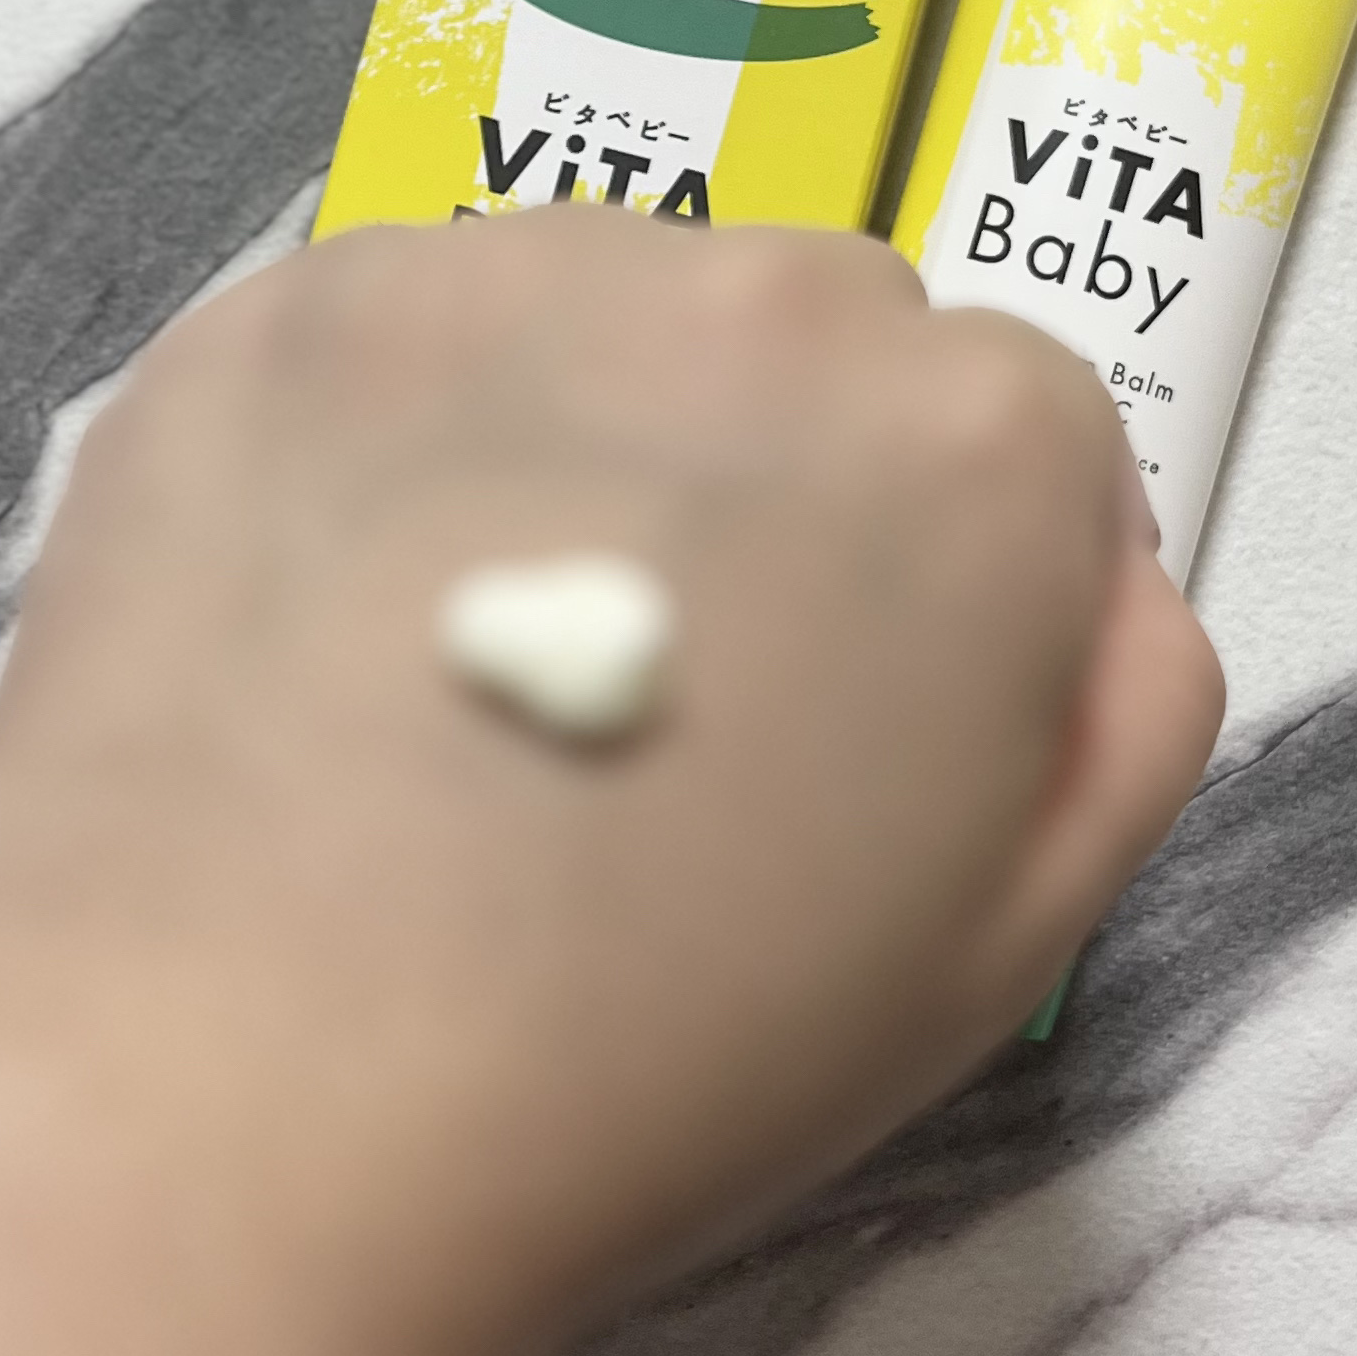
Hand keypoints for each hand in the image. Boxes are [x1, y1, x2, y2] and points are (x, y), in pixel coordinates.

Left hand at [0, 204, 1221, 1355]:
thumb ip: (1127, 710)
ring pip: (610, 310)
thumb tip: (1097, 579)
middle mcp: (764, 291)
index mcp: (982, 443)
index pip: (1027, 438)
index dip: (944, 590)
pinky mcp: (286, 298)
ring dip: (588, 429)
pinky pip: (407, 331)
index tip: (840, 722)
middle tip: (657, 690)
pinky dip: (399, 434)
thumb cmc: (650, 1051)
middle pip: (821, 339)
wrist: (230, 1085)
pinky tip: (333, 615)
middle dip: (778, 476)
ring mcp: (505, 270)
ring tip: (469, 656)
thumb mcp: (1005, 944)